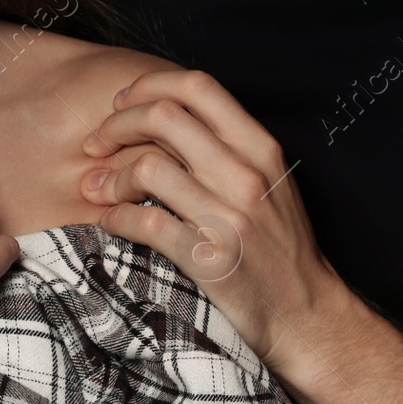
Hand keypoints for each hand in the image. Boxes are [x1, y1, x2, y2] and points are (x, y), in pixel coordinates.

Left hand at [79, 70, 345, 376]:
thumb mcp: (269, 183)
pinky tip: (111, 222)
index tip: (121, 104)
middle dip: (115, 125)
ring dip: (108, 178)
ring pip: (147, 168)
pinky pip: (145, 222)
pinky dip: (115, 218)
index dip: (148, 86)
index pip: (198, 86)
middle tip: (96, 146)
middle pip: (163, 117)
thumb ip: (226, 148)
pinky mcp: (210, 261)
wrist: (307, 316)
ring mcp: (230, 218)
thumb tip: (161, 119)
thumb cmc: (281, 248)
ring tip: (96, 190)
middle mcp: (247, 176)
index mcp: (261, 149)